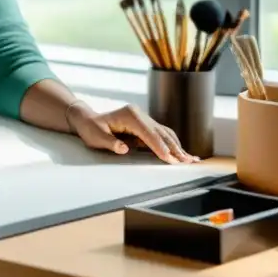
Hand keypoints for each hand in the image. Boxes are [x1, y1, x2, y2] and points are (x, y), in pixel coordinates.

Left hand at [66, 102, 198, 163]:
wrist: (88, 120)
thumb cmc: (91, 129)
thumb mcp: (96, 137)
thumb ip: (110, 143)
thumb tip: (124, 148)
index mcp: (130, 115)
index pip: (148, 133)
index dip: (159, 146)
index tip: (169, 158)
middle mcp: (140, 115)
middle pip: (161, 133)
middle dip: (174, 148)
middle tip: (186, 161)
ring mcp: (144, 119)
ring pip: (165, 133)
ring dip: (177, 147)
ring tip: (190, 160)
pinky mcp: (145, 125)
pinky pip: (162, 135)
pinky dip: (173, 144)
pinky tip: (182, 153)